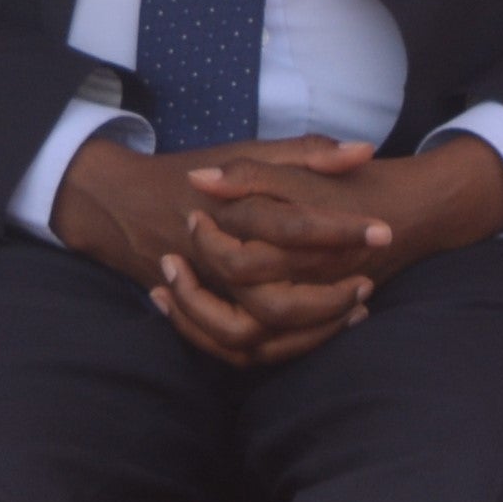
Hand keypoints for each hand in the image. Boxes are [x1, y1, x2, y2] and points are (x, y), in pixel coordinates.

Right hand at [53, 134, 502, 364]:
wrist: (120, 205)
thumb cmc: (190, 173)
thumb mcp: (246, 152)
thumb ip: (305, 153)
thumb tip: (363, 152)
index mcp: (228, 211)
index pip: (290, 226)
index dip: (340, 230)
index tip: (382, 230)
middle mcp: (213, 259)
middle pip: (277, 298)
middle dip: (331, 297)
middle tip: (370, 280)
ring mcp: (204, 293)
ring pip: (258, 334)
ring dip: (310, 329)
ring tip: (354, 309)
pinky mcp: (199, 313)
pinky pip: (239, 349)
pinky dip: (282, 347)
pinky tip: (323, 329)